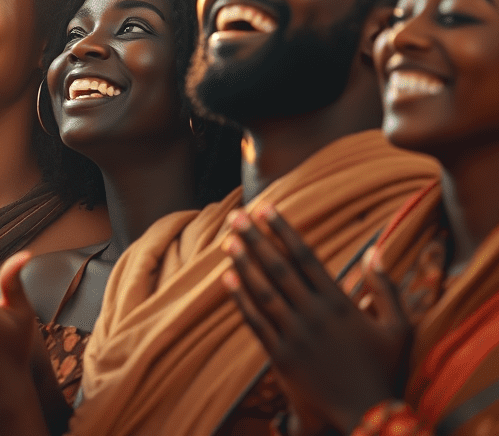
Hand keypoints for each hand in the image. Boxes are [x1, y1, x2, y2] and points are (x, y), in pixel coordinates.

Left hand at [222, 206, 410, 433]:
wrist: (368, 415)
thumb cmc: (383, 369)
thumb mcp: (398, 328)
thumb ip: (385, 288)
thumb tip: (375, 252)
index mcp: (339, 303)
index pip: (305, 257)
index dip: (283, 231)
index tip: (266, 209)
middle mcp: (314, 314)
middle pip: (279, 268)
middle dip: (256, 239)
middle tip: (236, 216)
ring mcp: (295, 335)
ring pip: (264, 292)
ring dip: (244, 264)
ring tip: (228, 241)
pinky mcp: (281, 356)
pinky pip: (256, 322)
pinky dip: (240, 299)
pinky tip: (226, 279)